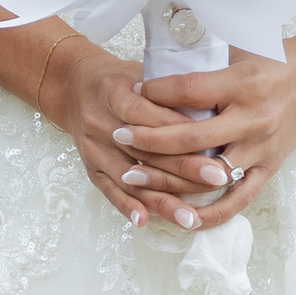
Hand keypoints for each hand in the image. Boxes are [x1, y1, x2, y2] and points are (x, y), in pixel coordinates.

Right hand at [39, 36, 240, 229]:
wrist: (76, 88)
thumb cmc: (120, 80)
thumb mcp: (142, 74)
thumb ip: (171, 91)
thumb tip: (214, 111)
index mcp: (115, 92)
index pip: (152, 118)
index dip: (185, 133)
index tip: (217, 145)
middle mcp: (100, 122)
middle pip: (146, 152)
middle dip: (184, 168)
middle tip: (219, 179)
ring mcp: (94, 148)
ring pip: (130, 179)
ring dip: (161, 200)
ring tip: (190, 218)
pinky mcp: (90, 167)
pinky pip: (109, 190)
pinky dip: (127, 206)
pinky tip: (145, 221)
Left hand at [112, 15, 295, 230]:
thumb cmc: (273, 59)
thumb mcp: (238, 48)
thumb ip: (201, 59)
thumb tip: (158, 58)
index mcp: (243, 84)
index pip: (190, 91)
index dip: (157, 92)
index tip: (132, 91)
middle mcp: (252, 120)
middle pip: (191, 137)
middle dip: (149, 138)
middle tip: (118, 135)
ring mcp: (260, 150)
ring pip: (207, 174)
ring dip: (166, 178)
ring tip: (131, 175)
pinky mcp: (268, 170)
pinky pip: (236, 201)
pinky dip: (209, 214)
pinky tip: (180, 218)